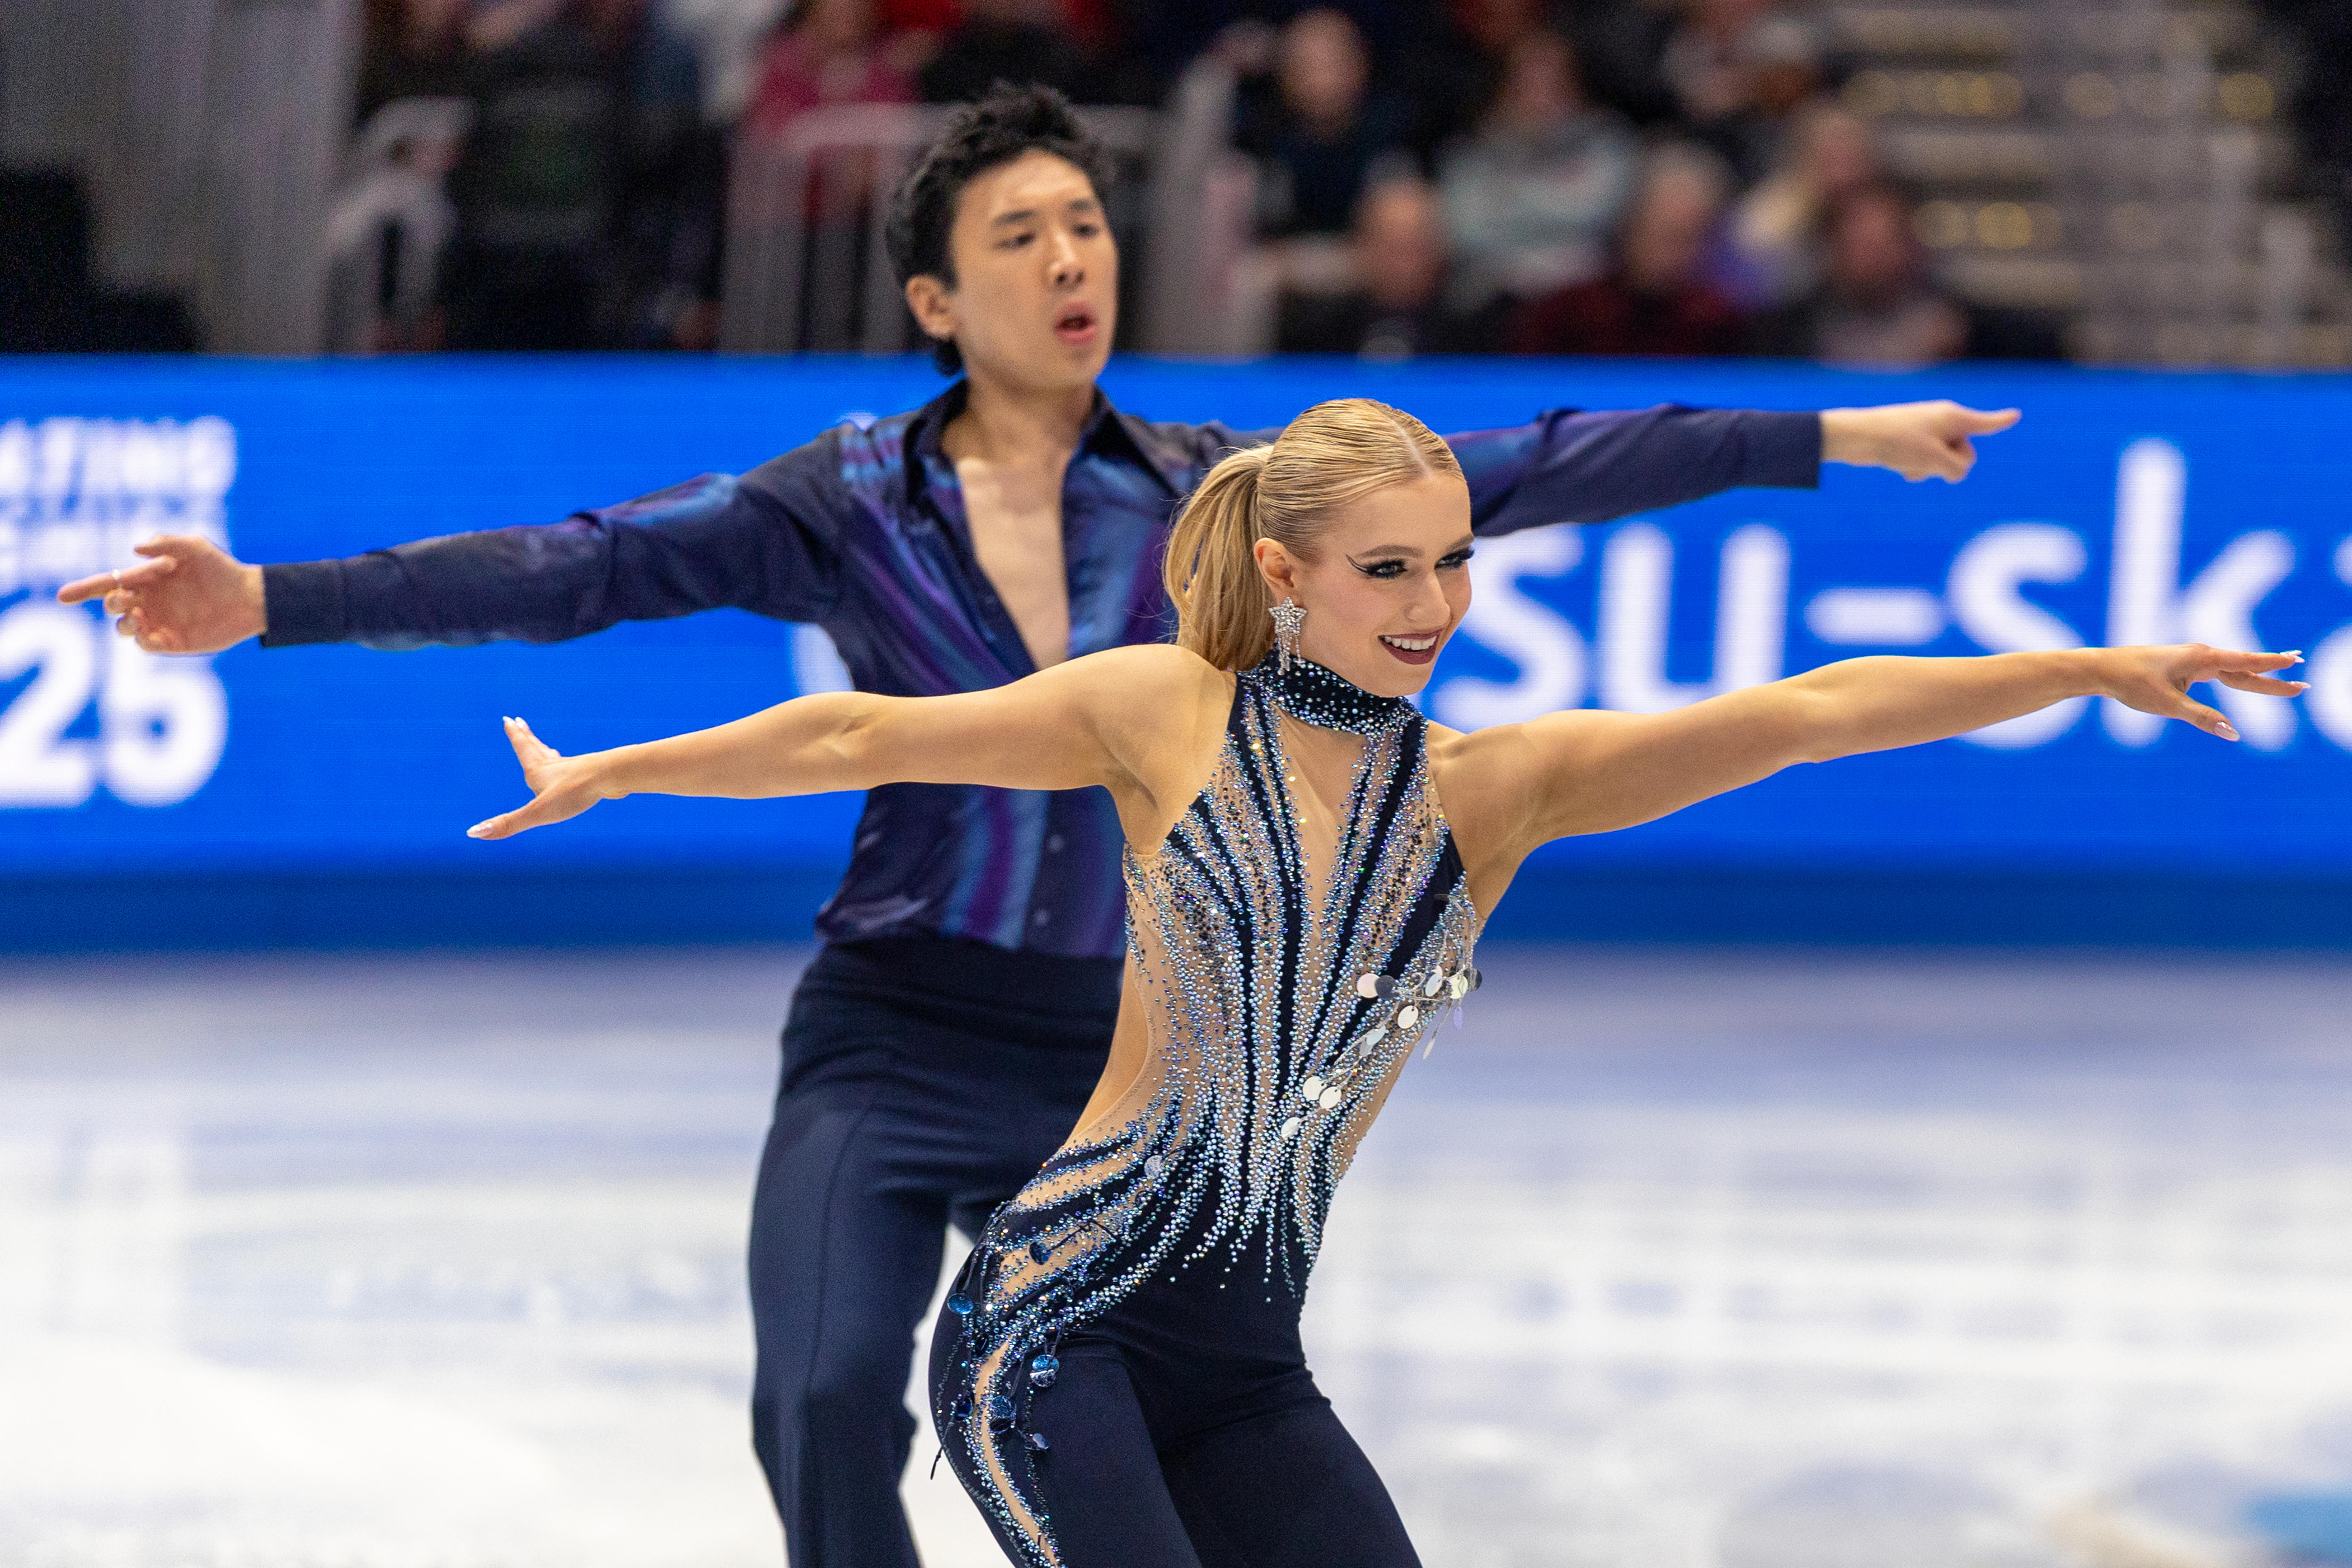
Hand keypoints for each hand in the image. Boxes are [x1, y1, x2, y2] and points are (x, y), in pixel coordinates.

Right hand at [55, 535, 265, 652]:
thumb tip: (134, 550)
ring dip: (124, 623)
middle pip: (113, 605)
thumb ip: (166, 544)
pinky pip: (146, 645)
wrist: (250, 597)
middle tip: (125, 598)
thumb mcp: (195, 547)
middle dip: (112, 602)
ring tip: (137, 616)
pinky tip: (148, 632)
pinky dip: (141, 640)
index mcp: (147, 579)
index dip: (84, 590)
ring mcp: (159, 622)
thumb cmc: (222, 569)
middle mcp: (148, 601)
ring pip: (124, 627)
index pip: (108, 583)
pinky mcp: (173, 642)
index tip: (63, 597)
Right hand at [467, 717, 619, 838]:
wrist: (612, 777)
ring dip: (546, 751)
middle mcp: (554, 766)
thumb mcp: (538, 812)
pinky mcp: (591, 776)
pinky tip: (576, 773)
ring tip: (546, 749)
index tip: (508, 719)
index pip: (522, 748)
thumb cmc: (575, 792)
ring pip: (556, 758)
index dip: (515, 735)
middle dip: (526, 736)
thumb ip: (508, 823)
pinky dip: (569, 768)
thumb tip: (473, 833)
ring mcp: (573, 769)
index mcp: (538, 771)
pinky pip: (576, 770)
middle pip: (536, 747)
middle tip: (519, 721)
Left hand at [1821, 401, 2021, 482]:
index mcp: (1953, 417)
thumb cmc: (1897, 442)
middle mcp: (1943, 421)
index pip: (1985, 423)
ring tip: (1906, 461)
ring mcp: (1926, 432)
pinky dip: (1915, 468)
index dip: (2001, 421)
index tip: (2015, 416)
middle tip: (1925, 460)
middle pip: (1964, 454)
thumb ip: (1957, 468)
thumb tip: (1957, 473)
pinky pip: (1924, 463)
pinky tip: (1898, 466)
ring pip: (1942, 462)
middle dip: (1949, 465)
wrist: (1857, 438)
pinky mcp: (1910, 443)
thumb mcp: (1935, 460)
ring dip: (1928, 469)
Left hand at [2094, 644, 2307, 741]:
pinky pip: (2217, 670)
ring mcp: (2191, 659)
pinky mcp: (2182, 665)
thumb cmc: (2132, 684)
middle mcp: (2200, 654)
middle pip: (2244, 668)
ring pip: (2231, 669)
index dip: (2272, 667)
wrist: (2101, 669)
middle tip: (2302, 681)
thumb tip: (2233, 732)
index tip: (2296, 663)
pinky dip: (2236, 672)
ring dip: (2257, 672)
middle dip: (2272, 675)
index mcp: (2201, 659)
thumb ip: (2202, 718)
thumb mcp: (2168, 705)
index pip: (2245, 664)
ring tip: (2283, 670)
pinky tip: (2242, 674)